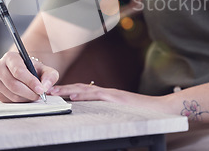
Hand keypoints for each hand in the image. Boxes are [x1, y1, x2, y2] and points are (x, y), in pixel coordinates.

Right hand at [0, 51, 58, 102]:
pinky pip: (10, 101)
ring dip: (26, 98)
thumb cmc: (33, 69)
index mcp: (10, 57)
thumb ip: (49, 76)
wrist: (23, 71)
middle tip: (40, 95)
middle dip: (30, 93)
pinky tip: (26, 96)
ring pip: (12, 95)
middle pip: (14, 85)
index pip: (18, 71)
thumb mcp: (44, 68)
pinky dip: (21, 101)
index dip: (30, 82)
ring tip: (34, 94)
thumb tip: (45, 87)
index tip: (41, 89)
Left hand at [49, 83, 169, 113]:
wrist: (161, 109)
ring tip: (54, 91)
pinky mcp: (117, 99)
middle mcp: (107, 93)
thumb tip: (94, 119)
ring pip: (86, 90)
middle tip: (48, 90)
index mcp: (106, 97)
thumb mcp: (121, 112)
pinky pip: (98, 96)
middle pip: (81, 88)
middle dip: (63, 88)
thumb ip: (108, 112)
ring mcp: (112, 95)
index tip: (55, 92)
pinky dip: (84, 96)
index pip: (84, 91)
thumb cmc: (143, 113)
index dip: (68, 90)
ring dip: (68, 90)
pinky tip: (73, 97)